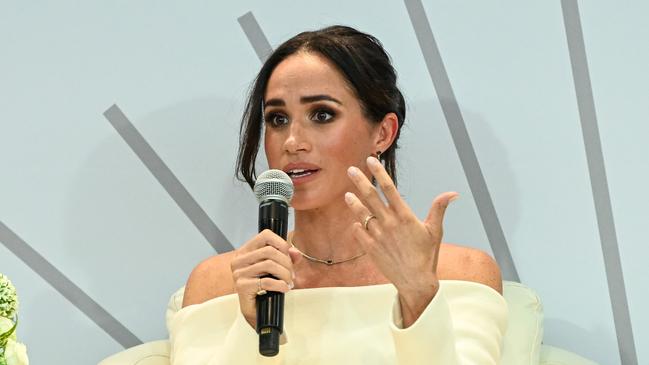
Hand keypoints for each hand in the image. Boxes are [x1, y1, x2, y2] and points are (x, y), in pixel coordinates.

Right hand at [230, 230, 299, 327]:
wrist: (255, 311)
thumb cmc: (264, 289)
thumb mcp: (277, 269)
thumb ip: (287, 258)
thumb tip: (295, 252)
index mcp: (246, 251)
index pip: (265, 235)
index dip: (281, 243)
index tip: (289, 255)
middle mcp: (239, 260)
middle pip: (270, 251)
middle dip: (286, 263)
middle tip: (291, 274)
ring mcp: (239, 273)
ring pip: (269, 265)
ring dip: (285, 274)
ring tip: (289, 282)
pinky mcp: (242, 286)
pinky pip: (266, 281)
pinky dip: (280, 285)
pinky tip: (284, 288)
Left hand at [344, 156, 457, 325]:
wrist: (415, 282)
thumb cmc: (427, 256)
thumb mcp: (435, 231)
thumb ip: (439, 209)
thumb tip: (453, 193)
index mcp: (405, 217)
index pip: (389, 189)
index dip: (379, 173)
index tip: (371, 161)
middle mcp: (389, 224)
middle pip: (371, 197)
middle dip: (360, 181)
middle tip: (350, 169)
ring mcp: (378, 236)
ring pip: (362, 214)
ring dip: (354, 203)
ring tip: (347, 194)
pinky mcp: (371, 248)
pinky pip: (359, 232)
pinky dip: (357, 226)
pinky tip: (356, 222)